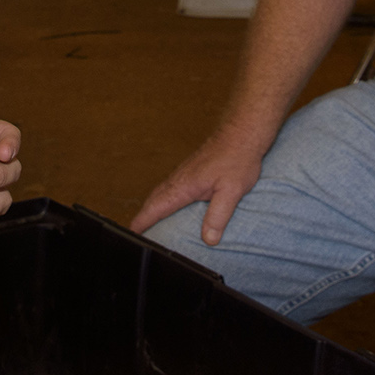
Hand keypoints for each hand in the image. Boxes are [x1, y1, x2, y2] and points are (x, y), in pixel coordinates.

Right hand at [128, 128, 267, 244]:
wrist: (241, 134)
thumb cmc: (237, 159)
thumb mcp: (231, 192)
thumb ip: (218, 216)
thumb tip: (208, 239)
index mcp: (184, 186)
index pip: (155, 208)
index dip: (143, 222)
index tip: (132, 233)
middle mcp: (179, 179)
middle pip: (153, 200)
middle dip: (143, 216)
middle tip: (137, 232)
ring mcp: (183, 173)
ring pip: (160, 192)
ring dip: (151, 207)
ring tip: (149, 223)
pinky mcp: (190, 171)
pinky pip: (170, 187)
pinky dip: (162, 198)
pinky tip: (170, 204)